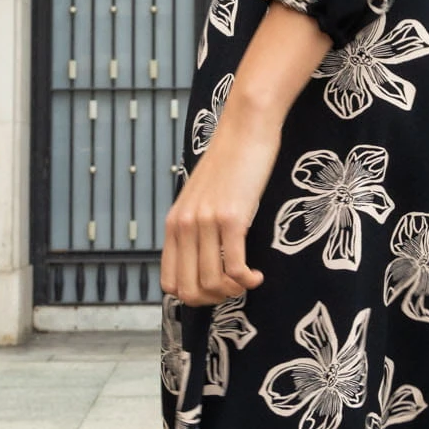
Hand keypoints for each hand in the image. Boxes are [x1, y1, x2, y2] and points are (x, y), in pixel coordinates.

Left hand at [160, 95, 281, 306]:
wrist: (245, 129)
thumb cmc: (230, 163)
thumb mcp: (202, 197)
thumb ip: (196, 225)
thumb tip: (204, 258)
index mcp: (174, 223)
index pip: (169, 282)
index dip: (193, 296)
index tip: (216, 288)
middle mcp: (184, 225)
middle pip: (189, 290)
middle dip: (214, 300)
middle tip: (235, 288)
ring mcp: (206, 222)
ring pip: (212, 282)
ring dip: (234, 291)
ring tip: (249, 281)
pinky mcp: (232, 218)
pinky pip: (235, 267)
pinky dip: (247, 280)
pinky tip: (258, 275)